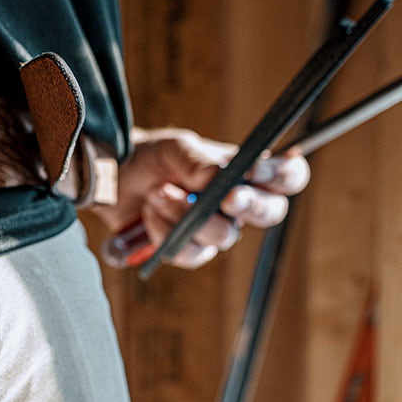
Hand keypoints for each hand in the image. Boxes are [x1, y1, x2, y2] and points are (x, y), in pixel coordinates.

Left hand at [92, 127, 310, 268]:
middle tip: (227, 198)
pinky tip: (148, 213)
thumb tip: (219, 176)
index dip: (283, 177)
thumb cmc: (152, 158)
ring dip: (187, 215)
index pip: (287, 177)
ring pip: (224, 237)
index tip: (256, 174)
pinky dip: (165, 232)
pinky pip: (190, 253)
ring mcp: (213, 229)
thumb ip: (198, 160)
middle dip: (249, 206)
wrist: (114, 181)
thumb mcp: (174, 148)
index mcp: (245, 172)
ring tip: (158, 193)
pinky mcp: (187, 249)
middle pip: (270, 213)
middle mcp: (236, 204)